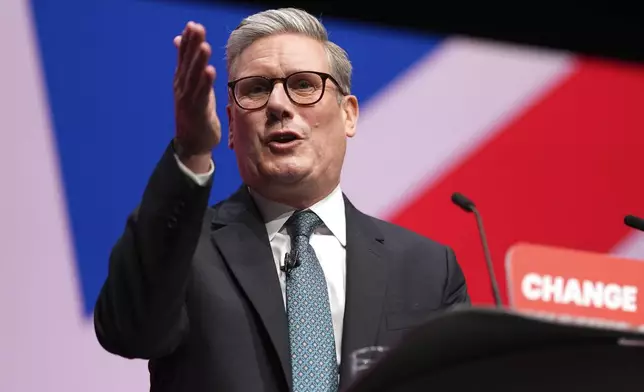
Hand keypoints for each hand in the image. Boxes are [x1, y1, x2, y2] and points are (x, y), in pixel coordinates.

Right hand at [172, 22, 220, 169]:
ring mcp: (188, 100)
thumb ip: (188, 64)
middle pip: (188, 63)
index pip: (184, 57)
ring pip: (194, 78)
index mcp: (182, 81)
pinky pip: (201, 96)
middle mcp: (182, 88)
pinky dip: (205, 83)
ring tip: (204, 46)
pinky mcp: (197, 112)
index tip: (193, 25)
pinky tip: (210, 71)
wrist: (192, 143)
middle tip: (196, 28)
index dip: (188, 41)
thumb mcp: (191, 86)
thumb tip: (180, 41)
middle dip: (193, 45)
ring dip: (199, 62)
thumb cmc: (195, 113)